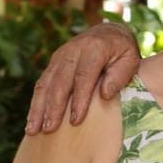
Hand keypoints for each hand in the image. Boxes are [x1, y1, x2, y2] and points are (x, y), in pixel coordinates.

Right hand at [26, 22, 140, 133]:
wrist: (108, 32)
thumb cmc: (122, 52)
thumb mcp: (130, 59)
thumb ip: (120, 76)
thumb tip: (105, 95)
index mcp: (94, 48)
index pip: (84, 76)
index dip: (79, 99)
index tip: (76, 120)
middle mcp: (73, 50)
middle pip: (60, 81)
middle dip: (54, 107)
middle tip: (50, 129)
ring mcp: (60, 56)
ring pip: (46, 83)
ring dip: (38, 107)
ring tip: (33, 130)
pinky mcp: (53, 63)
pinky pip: (42, 83)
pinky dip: (36, 103)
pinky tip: (32, 121)